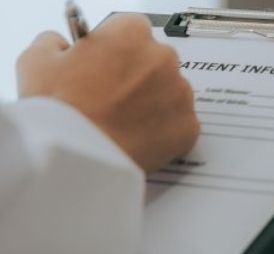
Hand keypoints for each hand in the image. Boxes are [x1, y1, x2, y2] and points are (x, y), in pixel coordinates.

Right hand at [16, 14, 199, 172]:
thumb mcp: (37, 60)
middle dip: (137, 74)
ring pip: (170, 92)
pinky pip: (179, 124)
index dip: (116, 48)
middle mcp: (163, 59)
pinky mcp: (189, 128)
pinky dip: (163, 130)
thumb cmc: (60, 109)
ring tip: (122, 120)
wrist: (79, 156)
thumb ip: (56, 43)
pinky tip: (137, 137)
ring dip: (153, 101)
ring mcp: (180, 95)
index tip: (106, 63)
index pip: (131, 29)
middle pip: (155, 60)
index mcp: (131, 34)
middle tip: (111, 96)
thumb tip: (63, 46)